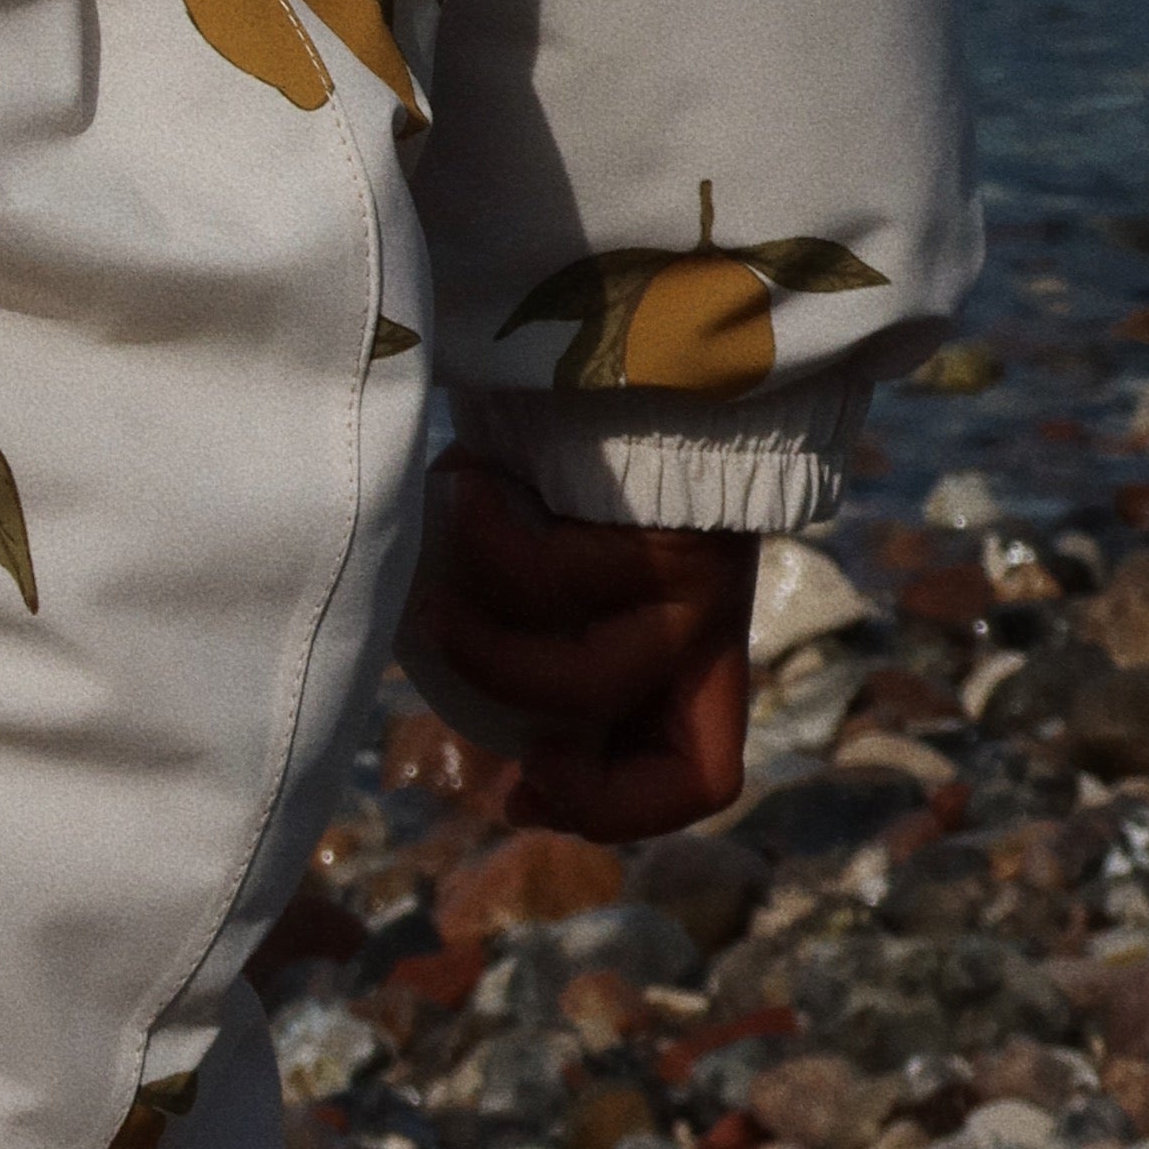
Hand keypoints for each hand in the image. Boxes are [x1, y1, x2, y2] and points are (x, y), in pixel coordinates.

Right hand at [399, 453, 754, 839]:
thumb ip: (542, 625)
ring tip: (431, 595)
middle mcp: (717, 632)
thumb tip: (447, 685)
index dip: (614, 810)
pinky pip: (559, 575)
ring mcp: (706, 589)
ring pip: (595, 680)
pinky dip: (488, 542)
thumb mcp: (567, 559)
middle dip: (569, 774)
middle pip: (686, 770)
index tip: (518, 786)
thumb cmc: (579, 450)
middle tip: (500, 741)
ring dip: (490, 652)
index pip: (701, 778)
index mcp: (696, 653)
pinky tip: (460, 483)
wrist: (636, 338)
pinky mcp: (676, 532)